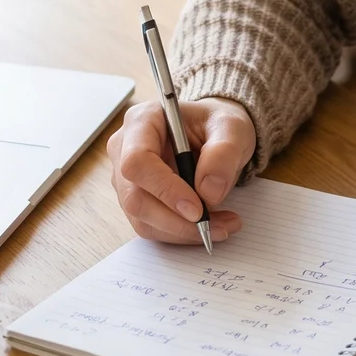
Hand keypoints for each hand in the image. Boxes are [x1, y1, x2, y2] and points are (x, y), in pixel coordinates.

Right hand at [108, 96, 255, 245]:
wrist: (214, 133)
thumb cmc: (216, 124)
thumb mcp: (231, 127)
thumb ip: (223, 153)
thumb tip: (208, 192)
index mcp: (142, 121)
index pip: (137, 161)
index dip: (164, 189)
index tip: (197, 209)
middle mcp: (125, 149)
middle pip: (135, 197)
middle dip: (176, 220)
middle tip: (215, 226)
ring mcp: (127, 178)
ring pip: (142, 218)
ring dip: (182, 231)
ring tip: (222, 226)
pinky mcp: (137, 199)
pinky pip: (152, 226)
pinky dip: (181, 233)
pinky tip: (210, 225)